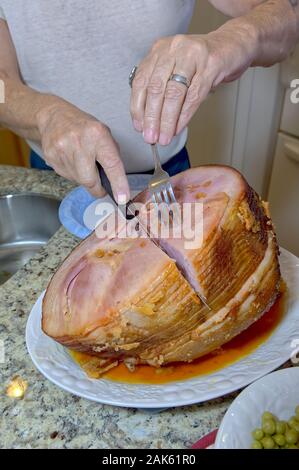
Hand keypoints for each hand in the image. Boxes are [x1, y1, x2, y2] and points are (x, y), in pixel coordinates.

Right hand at [37, 100, 129, 199]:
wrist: (55, 117)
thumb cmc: (84, 128)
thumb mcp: (104, 134)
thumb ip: (111, 156)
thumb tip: (117, 184)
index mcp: (97, 134)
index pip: (111, 164)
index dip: (118, 184)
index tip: (122, 198)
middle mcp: (79, 141)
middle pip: (89, 180)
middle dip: (97, 187)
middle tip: (100, 184)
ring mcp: (62, 149)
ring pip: (77, 180)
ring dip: (84, 178)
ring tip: (82, 162)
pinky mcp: (51, 156)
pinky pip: (66, 176)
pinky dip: (72, 173)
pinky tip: (71, 160)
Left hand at [130, 29, 256, 144]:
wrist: (234, 45)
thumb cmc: (202, 61)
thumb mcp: (176, 68)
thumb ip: (161, 87)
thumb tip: (148, 121)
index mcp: (160, 49)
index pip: (141, 80)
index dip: (138, 107)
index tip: (138, 127)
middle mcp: (174, 48)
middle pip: (156, 88)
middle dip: (151, 117)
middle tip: (150, 137)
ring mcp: (193, 55)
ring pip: (174, 93)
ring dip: (167, 120)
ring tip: (164, 138)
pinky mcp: (212, 65)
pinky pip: (194, 96)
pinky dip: (184, 116)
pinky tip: (178, 129)